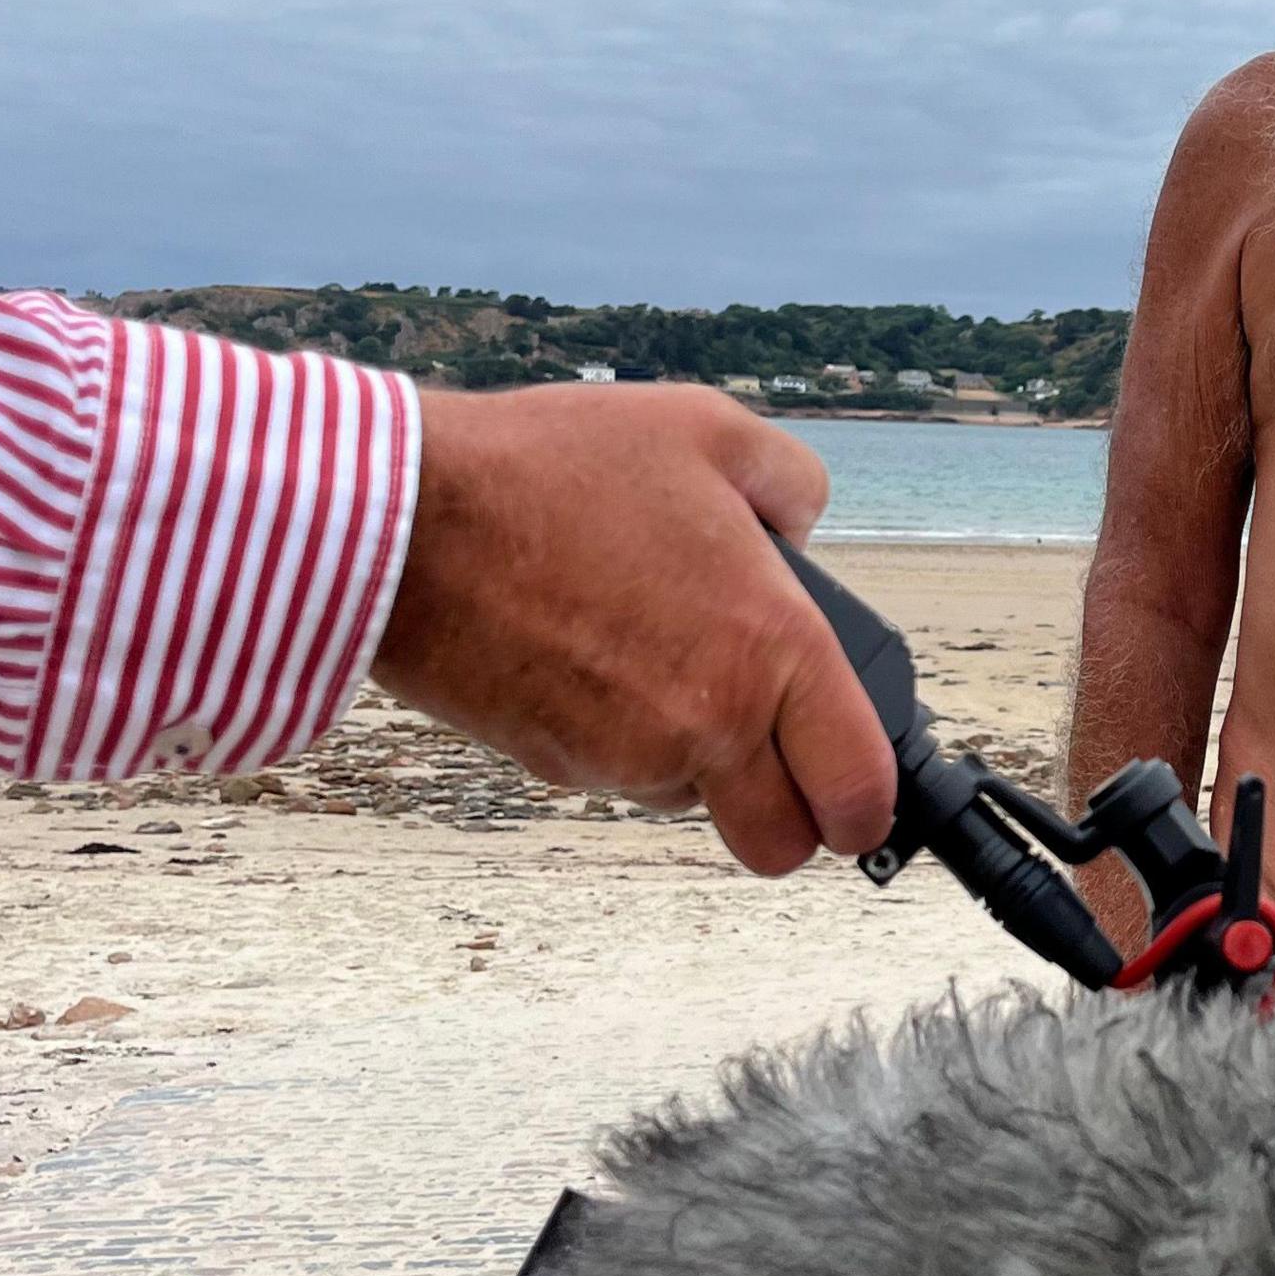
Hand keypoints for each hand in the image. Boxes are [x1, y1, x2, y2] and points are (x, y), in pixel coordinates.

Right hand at [371, 385, 894, 873]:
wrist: (405, 521)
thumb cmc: (553, 468)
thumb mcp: (707, 430)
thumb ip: (789, 485)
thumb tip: (799, 534)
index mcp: (771, 648)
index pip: (857, 790)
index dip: (869, 808)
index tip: (858, 798)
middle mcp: (709, 722)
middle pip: (781, 845)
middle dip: (791, 819)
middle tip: (778, 759)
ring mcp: (625, 756)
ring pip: (693, 804)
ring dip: (695, 760)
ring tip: (655, 649)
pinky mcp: (554, 767)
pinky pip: (616, 776)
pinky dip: (620, 737)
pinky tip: (592, 652)